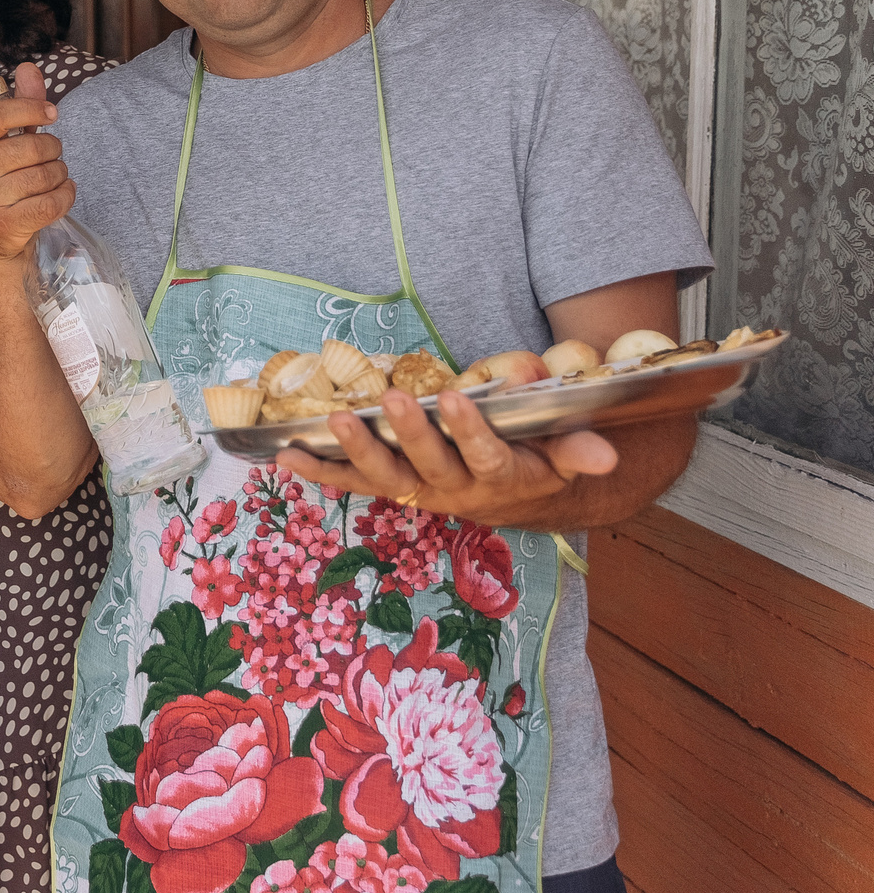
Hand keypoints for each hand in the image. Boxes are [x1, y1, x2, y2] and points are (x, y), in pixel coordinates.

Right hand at [0, 62, 72, 262]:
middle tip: (50, 158)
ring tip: (53, 179)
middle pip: (32, 147)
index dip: (31, 108)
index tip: (52, 113)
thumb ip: (20, 107)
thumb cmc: (0, 187)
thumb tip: (29, 67)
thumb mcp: (4, 146)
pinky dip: (65, 196)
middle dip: (53, 151)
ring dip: (60, 175)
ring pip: (45, 175)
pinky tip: (61, 194)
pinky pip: (51, 203)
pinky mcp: (2, 225)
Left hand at [278, 388, 618, 529]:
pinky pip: (352, 483)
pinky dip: (321, 471)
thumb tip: (605, 453)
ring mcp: (419, 492)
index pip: (487, 456)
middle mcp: (456, 491)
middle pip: (429, 465)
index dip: (470, 430)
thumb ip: (578, 447)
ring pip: (386, 477)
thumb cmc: (541, 457)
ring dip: (357, 451)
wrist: (520, 495)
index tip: (457, 397)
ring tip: (334, 420)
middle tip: (392, 398)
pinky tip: (287, 455)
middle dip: (410, 432)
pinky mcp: (391, 488)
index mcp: (503, 478)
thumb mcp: (567, 450)